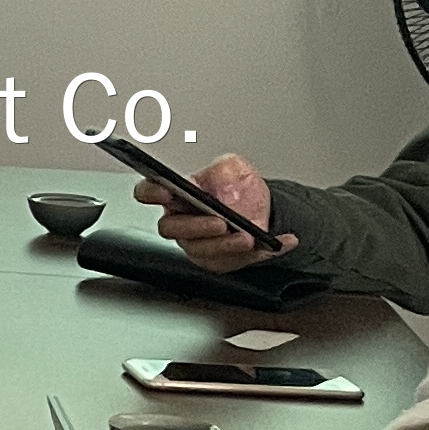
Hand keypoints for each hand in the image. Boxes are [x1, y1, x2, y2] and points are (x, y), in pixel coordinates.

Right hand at [140, 151, 295, 272]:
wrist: (258, 211)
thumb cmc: (237, 190)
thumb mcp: (233, 168)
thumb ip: (224, 168)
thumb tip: (222, 180)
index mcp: (176, 195)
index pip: (148, 191)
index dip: (151, 192)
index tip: (166, 191)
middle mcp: (181, 223)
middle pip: (173, 228)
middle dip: (196, 227)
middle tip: (219, 222)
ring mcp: (197, 245)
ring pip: (201, 250)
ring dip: (226, 245)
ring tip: (248, 237)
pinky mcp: (218, 262)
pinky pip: (236, 262)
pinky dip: (261, 252)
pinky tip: (280, 242)